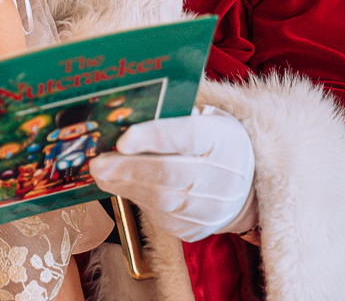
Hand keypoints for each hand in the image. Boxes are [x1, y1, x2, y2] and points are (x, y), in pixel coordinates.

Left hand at [88, 108, 254, 241]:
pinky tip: (125, 187)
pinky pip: (161, 217)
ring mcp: (212, 208)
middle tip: (98, 163)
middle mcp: (224, 176)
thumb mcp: (206, 120)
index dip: (153, 137)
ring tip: (103, 174)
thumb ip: (173, 116)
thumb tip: (128, 114)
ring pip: (160, 199)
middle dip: (128, 168)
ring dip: (125, 186)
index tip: (122, 139)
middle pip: (169, 172)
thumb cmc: (216, 145)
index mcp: (225, 139)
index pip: (188, 136)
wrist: (247, 189)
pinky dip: (138, 201)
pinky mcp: (196, 229)